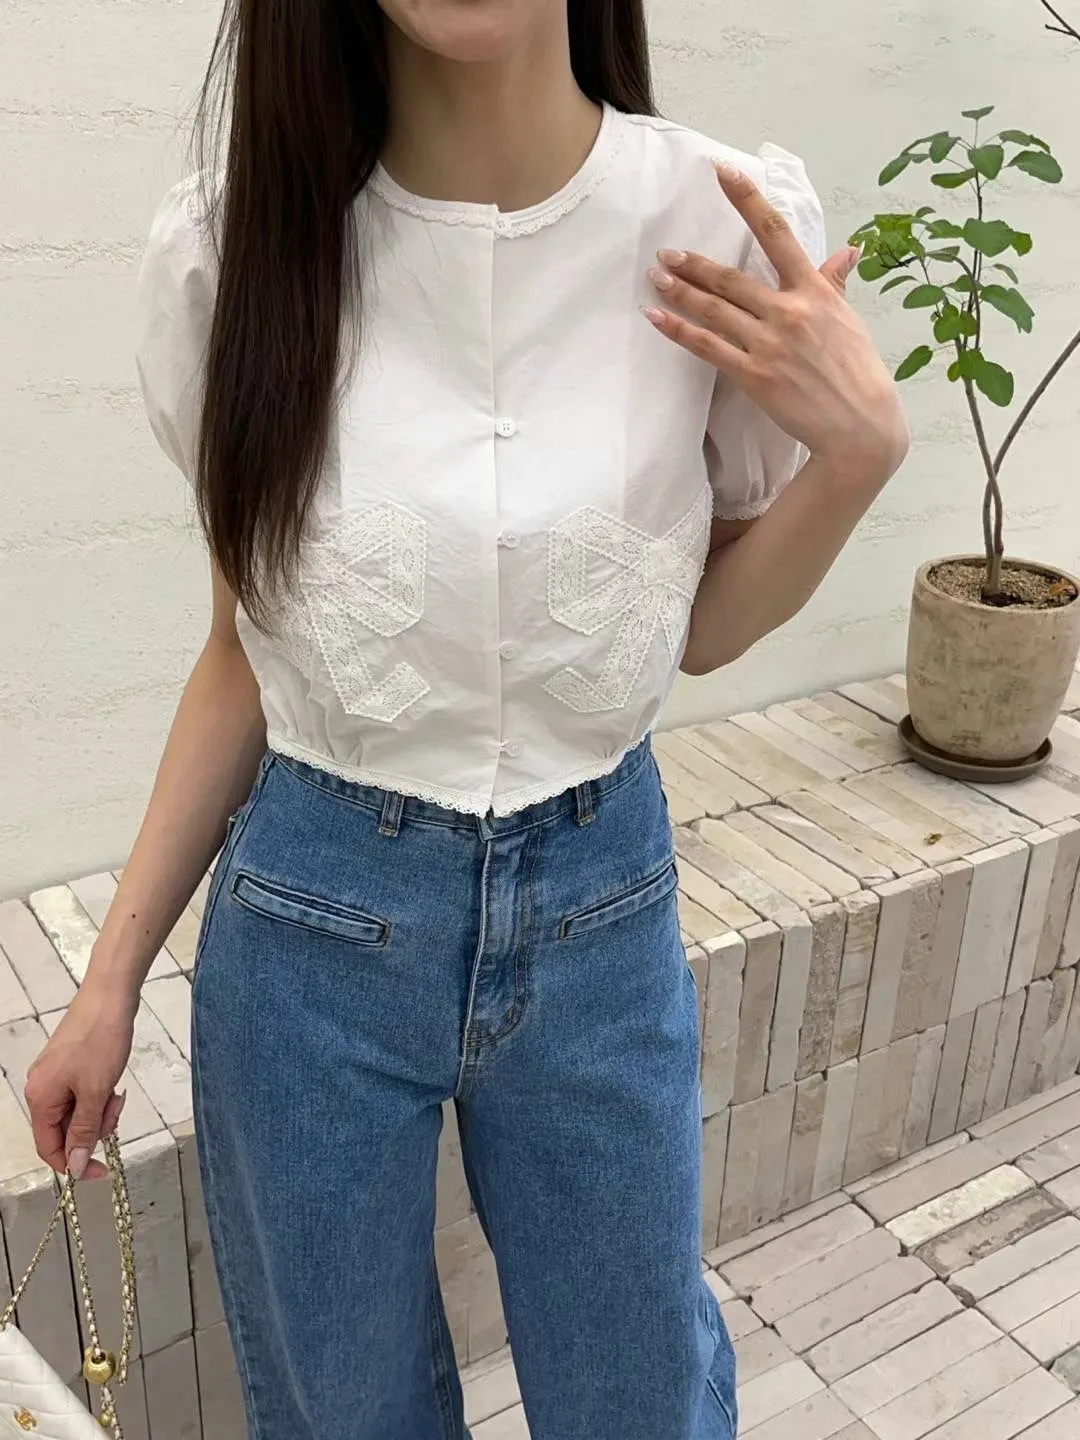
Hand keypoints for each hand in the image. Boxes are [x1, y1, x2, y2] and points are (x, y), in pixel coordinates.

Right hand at [25, 976, 135, 1179]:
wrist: (110, 996)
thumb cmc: (101, 1041)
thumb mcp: (96, 1092)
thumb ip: (85, 1132)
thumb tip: (75, 1167)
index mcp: (40, 1099)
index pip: (50, 1148)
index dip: (75, 1164)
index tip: (104, 1170)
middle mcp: (42, 1089)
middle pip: (66, 1130)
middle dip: (95, 1128)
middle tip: (115, 1110)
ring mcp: (56, 1076)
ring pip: (79, 1112)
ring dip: (101, 1111)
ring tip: (116, 1092)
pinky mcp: (71, 1065)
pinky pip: (84, 1094)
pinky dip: (101, 1096)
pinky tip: (114, 1082)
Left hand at [645, 162, 908, 484]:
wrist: (859, 425)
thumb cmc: (856, 372)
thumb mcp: (849, 321)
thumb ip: (835, 283)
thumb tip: (848, 250)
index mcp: (815, 291)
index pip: (778, 234)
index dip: (748, 200)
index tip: (724, 173)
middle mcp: (790, 311)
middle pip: (732, 278)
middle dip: (695, 264)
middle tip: (666, 253)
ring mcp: (770, 344)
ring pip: (715, 309)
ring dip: (681, 291)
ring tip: (655, 277)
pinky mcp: (755, 375)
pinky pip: (709, 347)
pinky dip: (680, 331)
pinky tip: (657, 317)